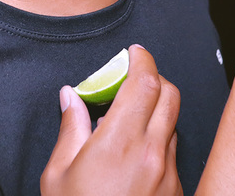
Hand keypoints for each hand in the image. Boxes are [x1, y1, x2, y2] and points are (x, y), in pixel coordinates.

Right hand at [41, 45, 182, 195]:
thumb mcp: (58, 175)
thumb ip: (69, 130)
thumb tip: (70, 97)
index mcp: (119, 143)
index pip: (144, 84)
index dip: (142, 60)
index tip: (134, 52)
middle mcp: (151, 155)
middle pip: (169, 96)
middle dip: (154, 78)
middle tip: (133, 80)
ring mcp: (168, 174)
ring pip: (172, 125)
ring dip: (156, 113)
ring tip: (128, 124)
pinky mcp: (175, 191)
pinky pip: (172, 154)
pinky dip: (157, 144)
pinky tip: (134, 157)